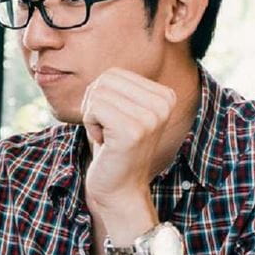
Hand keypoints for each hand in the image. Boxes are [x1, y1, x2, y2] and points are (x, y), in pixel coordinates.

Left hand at [80, 68, 177, 210]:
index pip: (114, 73)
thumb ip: (116, 86)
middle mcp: (163, 103)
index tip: (113, 121)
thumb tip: (101, 67)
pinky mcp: (133, 130)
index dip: (101, 96)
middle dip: (94, 104)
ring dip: (92, 116)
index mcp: (165, 95)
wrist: (120, 188)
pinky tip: (105, 142)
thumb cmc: (113, 147)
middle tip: (107, 129)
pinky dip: (90, 125)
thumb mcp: (120, 110)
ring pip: (97, 94)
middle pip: (104, 81)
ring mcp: (151, 117)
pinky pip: (93, 109)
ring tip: (108, 136)